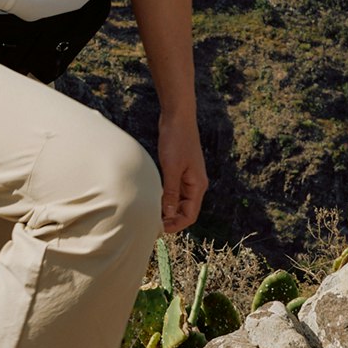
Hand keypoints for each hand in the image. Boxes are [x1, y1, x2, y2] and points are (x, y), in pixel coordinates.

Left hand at [157, 112, 206, 233]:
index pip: (190, 215)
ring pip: (179, 201)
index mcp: (197, 185)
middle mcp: (195, 183)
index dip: (176, 225)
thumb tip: (168, 214)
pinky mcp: (180, 169)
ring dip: (167, 208)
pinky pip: (174, 190)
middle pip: (185, 210)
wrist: (178, 117)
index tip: (159, 230)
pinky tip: (152, 198)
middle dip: (171, 219)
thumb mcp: (172, 168)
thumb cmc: (176, 140)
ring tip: (150, 213)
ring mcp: (188, 177)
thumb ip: (171, 192)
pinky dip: (165, 196)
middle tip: (151, 224)